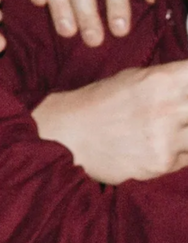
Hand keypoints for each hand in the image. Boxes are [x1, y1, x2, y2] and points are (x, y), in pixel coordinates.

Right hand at [33, 60, 187, 182]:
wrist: (65, 137)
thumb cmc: (97, 105)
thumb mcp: (133, 78)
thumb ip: (170, 80)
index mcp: (162, 80)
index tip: (186, 96)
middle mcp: (168, 107)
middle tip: (179, 116)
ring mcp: (166, 138)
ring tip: (170, 130)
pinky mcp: (161, 164)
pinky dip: (181, 154)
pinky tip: (160, 146)